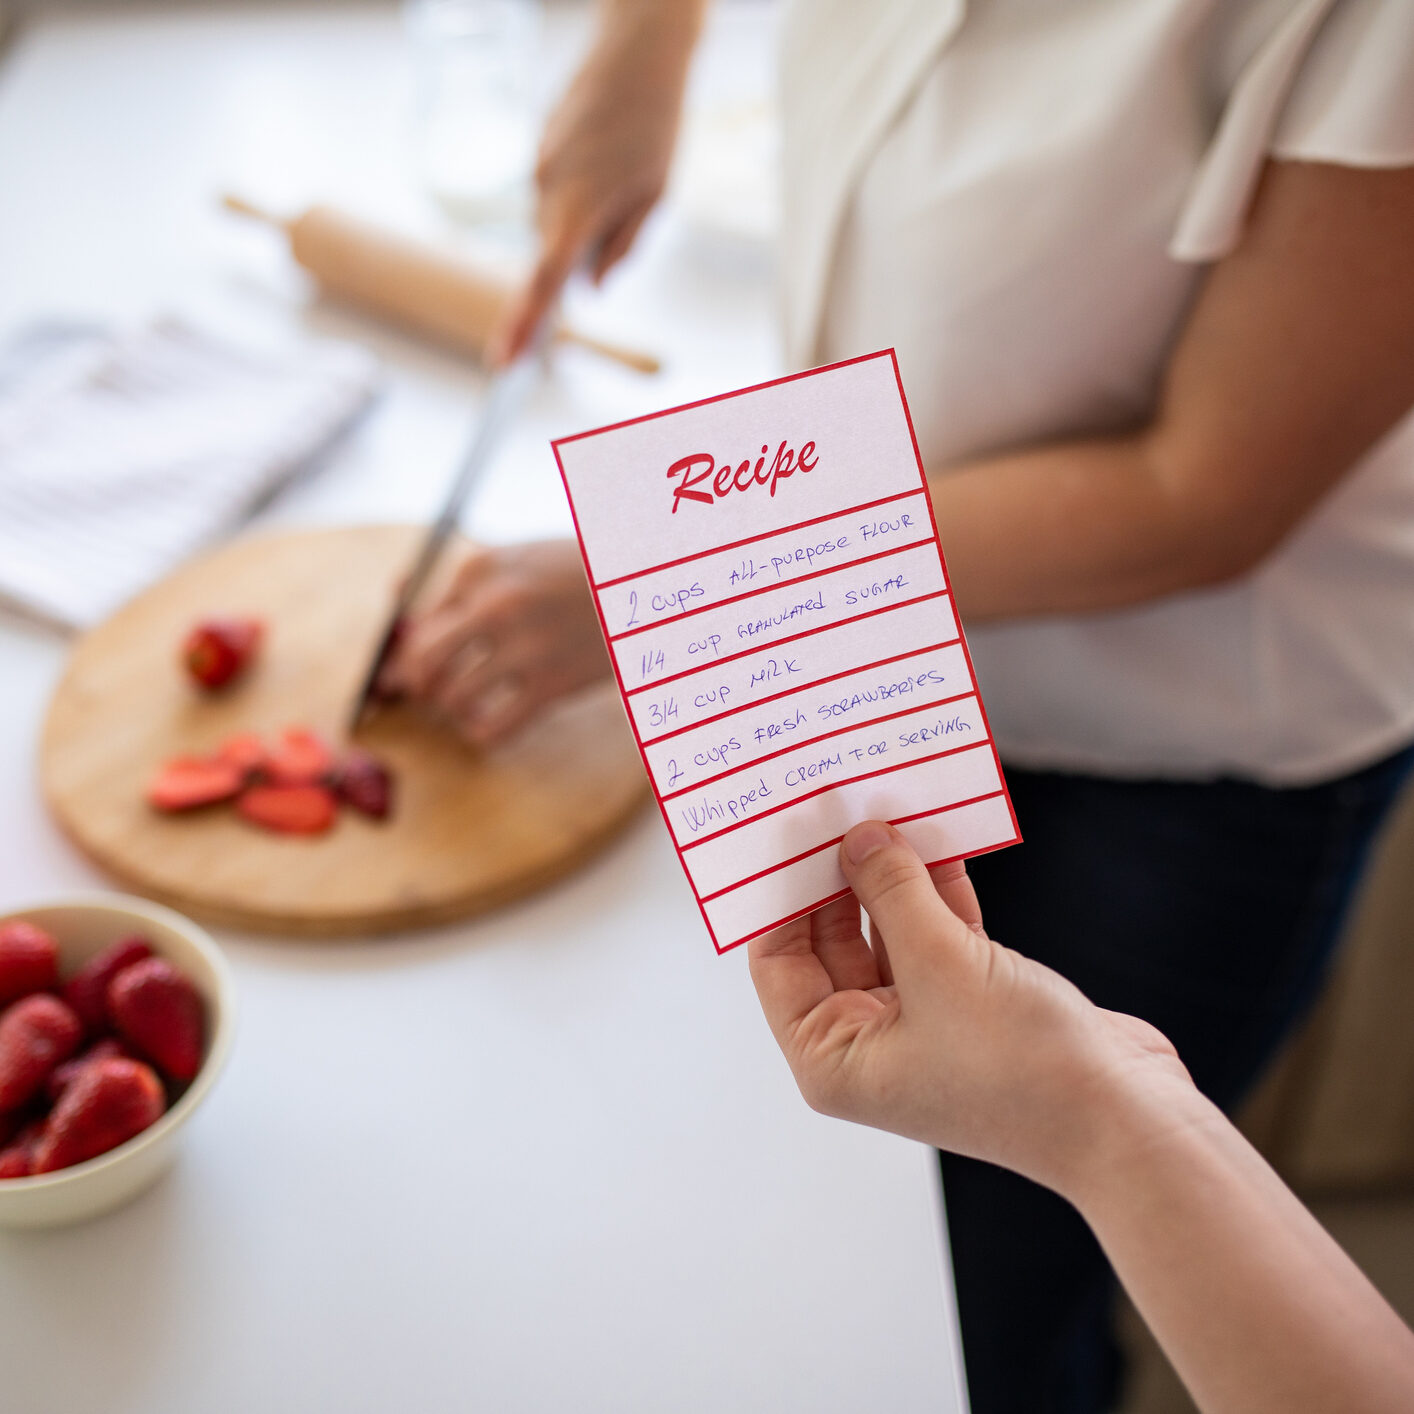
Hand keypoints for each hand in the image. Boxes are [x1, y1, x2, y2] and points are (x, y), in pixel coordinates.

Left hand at [379, 539, 610, 747]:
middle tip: (421, 695)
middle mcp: (494, 607)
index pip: (420, 623)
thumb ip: (465, 585)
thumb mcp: (516, 558)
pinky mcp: (551, 684)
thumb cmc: (576, 570)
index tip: (407, 671)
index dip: (407, 653)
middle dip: (414, 685)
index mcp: (480, 570)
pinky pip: (496, 727)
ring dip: (450, 710)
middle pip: (424, 662)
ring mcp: (523, 648)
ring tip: (461, 709)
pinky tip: (485, 726)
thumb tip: (402, 614)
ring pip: (454, 697)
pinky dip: (481, 735)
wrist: (640, 585)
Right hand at [491, 1, 704, 361]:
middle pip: (551, 254)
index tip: (504, 363)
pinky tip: (607, 159)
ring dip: (583, 220)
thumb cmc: (656, 122)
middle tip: (625, 209)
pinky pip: (553, 194)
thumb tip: (593, 288)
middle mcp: (547, 191)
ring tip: (625, 172)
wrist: (637, 47)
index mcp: (579, 210)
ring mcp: (537, 168)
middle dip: (578, 259)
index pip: (543, 283)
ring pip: (553, 223)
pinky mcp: (538, 151)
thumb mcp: (657, 197)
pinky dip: (576, 196)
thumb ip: (622, 248)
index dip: (523, 327)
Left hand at [749, 822, 1196, 1197]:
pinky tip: (941, 837)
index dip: (779, 893)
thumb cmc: (1019, 1067)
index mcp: (831, 1057)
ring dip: (894, 874)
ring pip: (889, 930)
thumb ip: (892, 893)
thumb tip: (858, 838)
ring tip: (887, 806)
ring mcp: (920, 1022)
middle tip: (839, 804)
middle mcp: (866, 1043)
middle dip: (838, 874)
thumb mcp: (938, 964)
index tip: (786, 828)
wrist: (1126, 1120)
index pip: (777, 959)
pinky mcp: (970, 1003)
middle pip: (830, 938)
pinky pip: (938, 934)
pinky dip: (940, 890)